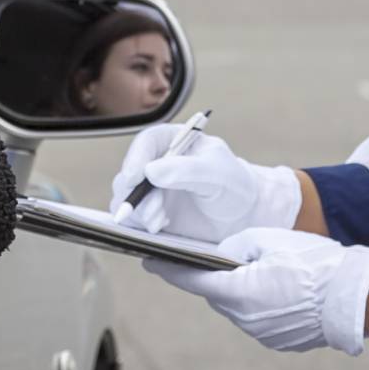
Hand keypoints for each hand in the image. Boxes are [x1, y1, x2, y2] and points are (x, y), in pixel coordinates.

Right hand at [109, 125, 300, 241]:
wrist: (242, 216)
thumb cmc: (233, 185)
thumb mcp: (216, 172)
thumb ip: (186, 170)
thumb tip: (150, 171)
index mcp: (173, 142)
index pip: (147, 143)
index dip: (136, 158)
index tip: (134, 177)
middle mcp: (156, 164)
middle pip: (130, 173)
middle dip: (137, 194)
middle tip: (155, 211)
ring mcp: (151, 190)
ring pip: (126, 198)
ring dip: (139, 212)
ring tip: (160, 223)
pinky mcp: (151, 214)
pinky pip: (134, 220)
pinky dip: (142, 225)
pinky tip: (162, 228)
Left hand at [146, 228, 368, 355]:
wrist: (358, 298)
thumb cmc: (317, 263)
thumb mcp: (272, 240)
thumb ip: (238, 246)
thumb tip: (224, 255)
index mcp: (238, 292)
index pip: (192, 279)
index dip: (168, 268)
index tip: (148, 260)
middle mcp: (245, 319)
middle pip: (216, 293)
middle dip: (214, 276)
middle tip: (216, 256)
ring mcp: (262, 334)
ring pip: (238, 307)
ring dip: (241, 290)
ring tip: (262, 269)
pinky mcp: (280, 341)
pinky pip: (259, 318)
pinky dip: (262, 304)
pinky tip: (281, 289)